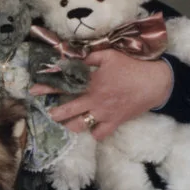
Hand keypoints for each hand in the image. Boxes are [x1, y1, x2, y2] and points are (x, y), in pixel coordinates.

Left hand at [35, 49, 172, 139]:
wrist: (157, 82)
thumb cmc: (132, 66)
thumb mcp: (109, 55)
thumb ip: (88, 56)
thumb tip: (71, 55)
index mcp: (90, 83)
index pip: (62, 86)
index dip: (46, 88)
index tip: (33, 90)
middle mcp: (94, 101)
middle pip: (66, 111)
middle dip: (54, 113)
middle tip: (49, 112)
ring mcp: (104, 114)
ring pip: (79, 126)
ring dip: (70, 125)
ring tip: (65, 123)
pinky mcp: (115, 122)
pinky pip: (99, 134)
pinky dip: (93, 132)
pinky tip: (90, 128)